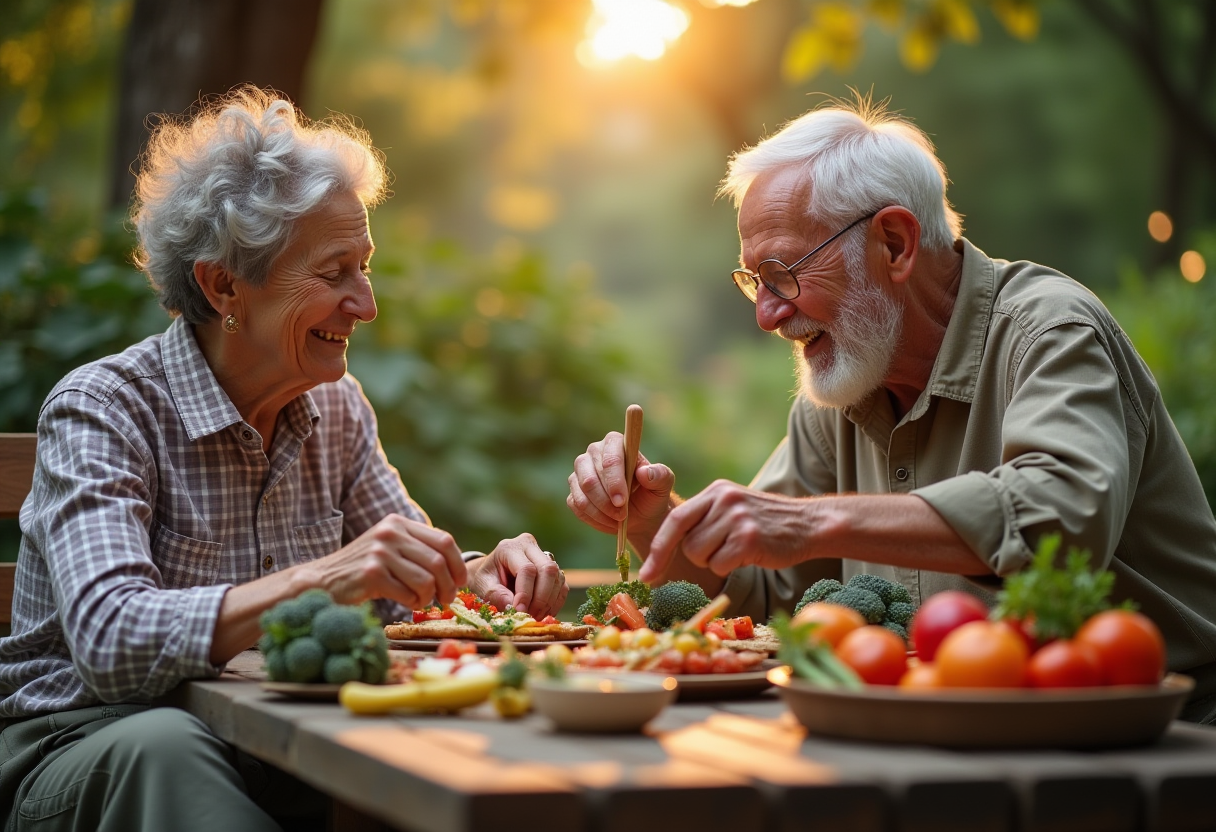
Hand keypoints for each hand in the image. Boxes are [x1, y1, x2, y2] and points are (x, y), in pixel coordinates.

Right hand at [314, 514, 466, 608]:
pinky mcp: (371, 573)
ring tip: (420, 602)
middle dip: (449, 586)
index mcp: (398, 523)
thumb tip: (456, 569)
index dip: (458, 564)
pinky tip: (403, 602)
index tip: (460, 582)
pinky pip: (408, 593)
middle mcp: (390, 532)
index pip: (444, 540)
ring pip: (426, 580)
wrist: (321, 581)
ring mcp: (379, 552)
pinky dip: (411, 603)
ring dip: (429, 597)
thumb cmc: (362, 570)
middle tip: (447, 600)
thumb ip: (417, 549)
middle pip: (438, 561)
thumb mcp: (389, 548)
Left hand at [466, 534, 567, 617]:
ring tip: (535, 617)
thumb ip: (495, 595)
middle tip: (531, 616)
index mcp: (510, 547)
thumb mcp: (483, 585)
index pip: (527, 569)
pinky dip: (556, 603)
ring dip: (549, 602)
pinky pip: (563, 586)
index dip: (526, 593)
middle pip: (547, 569)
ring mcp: (544, 557)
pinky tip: (544, 613)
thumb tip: (514, 608)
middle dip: (541, 598)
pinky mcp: (554, 570)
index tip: (520, 612)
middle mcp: (530, 546)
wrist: (491, 575)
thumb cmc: (486, 579)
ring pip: (558, 578)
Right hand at [567, 431, 674, 554]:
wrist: (641, 514)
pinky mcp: (574, 491)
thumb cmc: (652, 493)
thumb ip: (659, 475)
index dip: (614, 481)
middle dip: (606, 501)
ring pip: (582, 493)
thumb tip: (645, 472)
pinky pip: (577, 505)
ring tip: (618, 519)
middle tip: (622, 515)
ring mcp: (580, 472)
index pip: (609, 458)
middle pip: (590, 478)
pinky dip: (594, 518)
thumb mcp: (663, 485)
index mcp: (615, 443)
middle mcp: (593, 453)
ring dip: (601, 511)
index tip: (622, 501)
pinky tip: (610, 521)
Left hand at [640, 480, 816, 583]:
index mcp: (716, 491)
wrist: (810, 524)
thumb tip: (665, 548)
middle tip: (723, 551)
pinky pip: (720, 565)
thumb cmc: (766, 524)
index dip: (659, 549)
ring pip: (700, 556)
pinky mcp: (749, 538)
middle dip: (699, 556)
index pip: (675, 520)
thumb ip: (704, 518)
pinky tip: (749, 556)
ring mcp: (737, 518)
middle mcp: (724, 500)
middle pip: (686, 543)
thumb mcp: (733, 508)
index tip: (646, 574)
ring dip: (715, 562)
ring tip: (738, 549)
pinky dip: (729, 568)